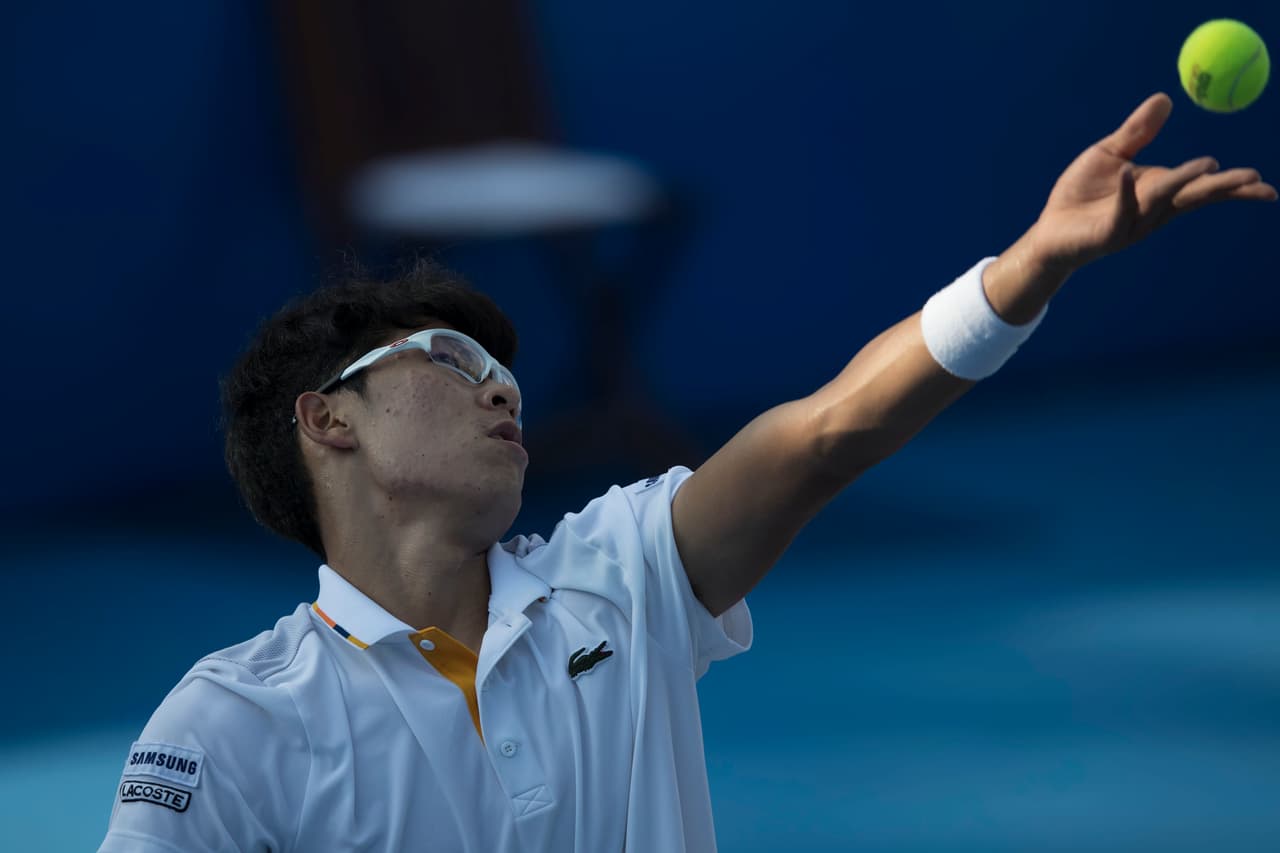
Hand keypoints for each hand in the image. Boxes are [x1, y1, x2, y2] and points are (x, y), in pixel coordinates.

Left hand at [1028, 92, 1276, 269]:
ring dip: (1184, 181)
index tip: (1260, 180)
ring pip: (1162, 201)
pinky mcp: (1106, 233)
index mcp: (1158, 190)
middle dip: (1224, 188)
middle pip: (1193, 197)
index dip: (1230, 183)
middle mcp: (1152, 209)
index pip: (1200, 185)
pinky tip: (1129, 174)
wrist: (1049, 231)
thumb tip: (1166, 99)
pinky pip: (1120, 213)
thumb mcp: (1109, 154)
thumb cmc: (1080, 195)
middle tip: (1254, 181)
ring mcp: (1131, 223)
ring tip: (1208, 164)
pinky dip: (1126, 194)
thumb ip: (1137, 132)